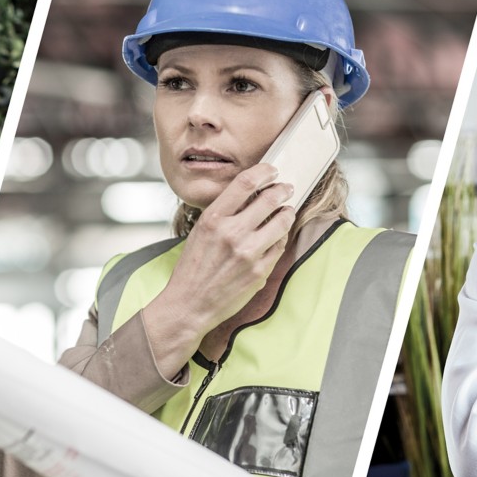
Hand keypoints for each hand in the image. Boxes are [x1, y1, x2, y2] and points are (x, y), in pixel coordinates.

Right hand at [143, 164, 294, 371]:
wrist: (189, 305)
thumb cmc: (192, 269)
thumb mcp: (200, 232)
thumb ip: (223, 213)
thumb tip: (249, 196)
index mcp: (213, 219)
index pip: (245, 183)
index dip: (264, 172)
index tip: (271, 171)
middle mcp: (232, 233)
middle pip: (269, 198)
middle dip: (282, 190)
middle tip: (286, 189)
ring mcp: (248, 253)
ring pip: (282, 221)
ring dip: (287, 213)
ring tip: (286, 211)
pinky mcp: (260, 271)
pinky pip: (280, 246)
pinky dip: (281, 238)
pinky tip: (277, 236)